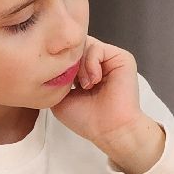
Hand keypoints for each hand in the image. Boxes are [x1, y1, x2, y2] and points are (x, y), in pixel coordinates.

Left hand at [51, 37, 163, 173]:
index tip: (57, 78)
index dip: (58, 60)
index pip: (67, 52)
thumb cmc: (86, 119)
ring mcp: (109, 59)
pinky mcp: (121, 57)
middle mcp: (96, 62)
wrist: (108, 129)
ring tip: (84, 85)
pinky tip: (94, 81)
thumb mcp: (59, 96)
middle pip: (75, 45)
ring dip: (80, 65)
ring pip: (85, 44)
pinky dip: (90, 64)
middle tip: (71, 81)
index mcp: (83, 70)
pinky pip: (98, 48)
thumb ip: (55, 76)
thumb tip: (52, 59)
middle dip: (69, 61)